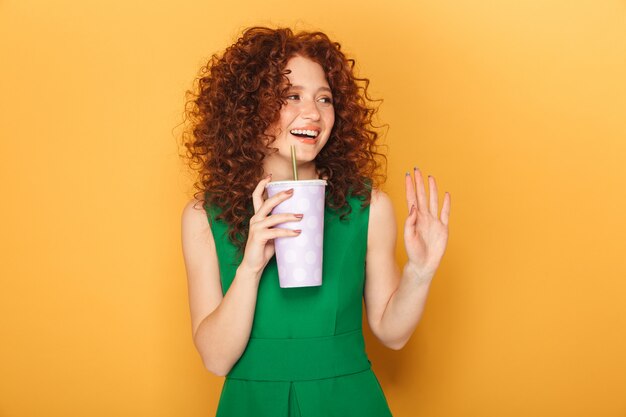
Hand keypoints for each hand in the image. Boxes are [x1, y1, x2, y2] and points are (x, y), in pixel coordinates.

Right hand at [240, 175, 302, 275]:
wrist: (253, 265)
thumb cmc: (264, 249)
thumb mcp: (273, 234)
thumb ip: (280, 225)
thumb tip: (299, 219)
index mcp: (257, 216)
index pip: (256, 196)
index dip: (261, 185)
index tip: (269, 176)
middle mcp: (255, 219)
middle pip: (267, 203)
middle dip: (280, 196)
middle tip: (292, 191)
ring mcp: (255, 228)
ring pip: (274, 217)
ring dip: (289, 216)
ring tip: (301, 216)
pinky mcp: (259, 237)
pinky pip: (275, 232)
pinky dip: (288, 232)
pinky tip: (297, 232)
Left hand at [403, 167, 450, 282]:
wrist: (423, 264)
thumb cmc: (413, 252)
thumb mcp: (408, 236)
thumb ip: (410, 222)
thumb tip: (413, 206)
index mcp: (415, 218)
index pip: (412, 198)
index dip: (410, 186)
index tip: (408, 175)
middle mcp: (424, 217)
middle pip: (422, 196)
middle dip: (419, 183)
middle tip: (417, 169)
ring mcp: (434, 221)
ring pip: (433, 201)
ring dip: (432, 189)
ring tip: (430, 178)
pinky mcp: (443, 228)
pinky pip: (445, 213)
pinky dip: (446, 204)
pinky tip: (446, 195)